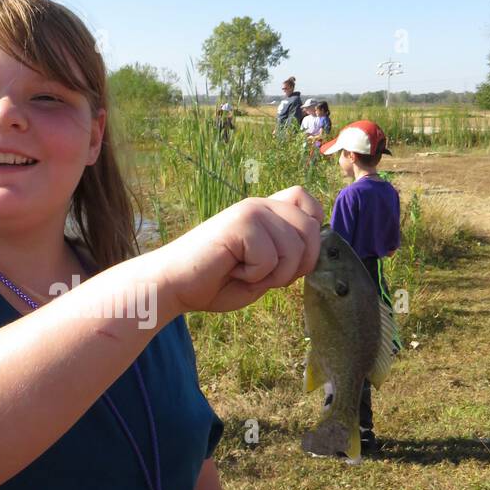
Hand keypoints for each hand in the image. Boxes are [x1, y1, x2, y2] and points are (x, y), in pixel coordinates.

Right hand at [154, 189, 322, 315]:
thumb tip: (315, 253)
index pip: (310, 204)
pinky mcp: (240, 222)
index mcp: (267, 212)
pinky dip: (253, 276)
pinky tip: (230, 270)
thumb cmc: (215, 282)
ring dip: (273, 275)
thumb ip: (288, 257)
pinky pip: (269, 258)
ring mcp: (250, 211)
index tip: (288, 259)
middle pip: (311, 230)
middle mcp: (261, 205)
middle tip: (264, 276)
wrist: (174, 285)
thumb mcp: (263, 271)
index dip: (312, 234)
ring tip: (243, 273)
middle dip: (298, 266)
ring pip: (294, 247)